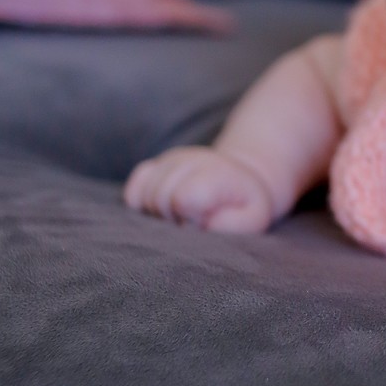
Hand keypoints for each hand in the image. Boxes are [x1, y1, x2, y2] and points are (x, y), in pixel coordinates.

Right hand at [124, 146, 275, 234]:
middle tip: (192, 223)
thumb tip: (203, 224)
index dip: (188, 218)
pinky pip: (132, 192)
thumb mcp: (254, 218)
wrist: (239, 179)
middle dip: (172, 219)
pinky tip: (163, 210)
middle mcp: (191, 160)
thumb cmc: (245, 205)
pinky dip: (141, 206)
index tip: (202, 223)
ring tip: (181, 216)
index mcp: (217, 174)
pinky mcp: (154, 167)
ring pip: (143, 196)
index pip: (184, 197)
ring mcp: (170, 161)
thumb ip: (233, 224)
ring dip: (158, 214)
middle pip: (159, 198)